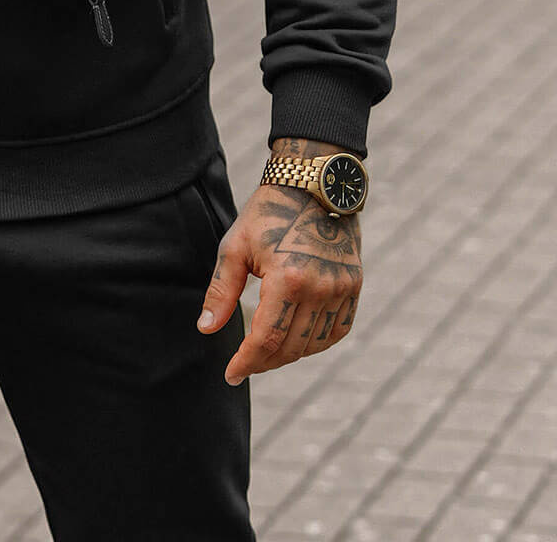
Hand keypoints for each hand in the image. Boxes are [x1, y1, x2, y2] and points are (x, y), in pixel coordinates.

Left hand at [197, 184, 362, 385]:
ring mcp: (342, 289)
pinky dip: (317, 343)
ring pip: (314, 344)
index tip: (231, 375)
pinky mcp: (354, 286)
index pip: (266, 339)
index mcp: (288, 279)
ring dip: (289, 355)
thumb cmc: (267, 213)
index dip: (246, 362)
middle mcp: (320, 289)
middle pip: (291, 347)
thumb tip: (206, 330)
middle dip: (264, 362)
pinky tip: (297, 341)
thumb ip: (222, 292)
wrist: (312, 186)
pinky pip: (337, 331)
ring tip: (266, 352)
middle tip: (244, 365)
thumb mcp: (235, 247)